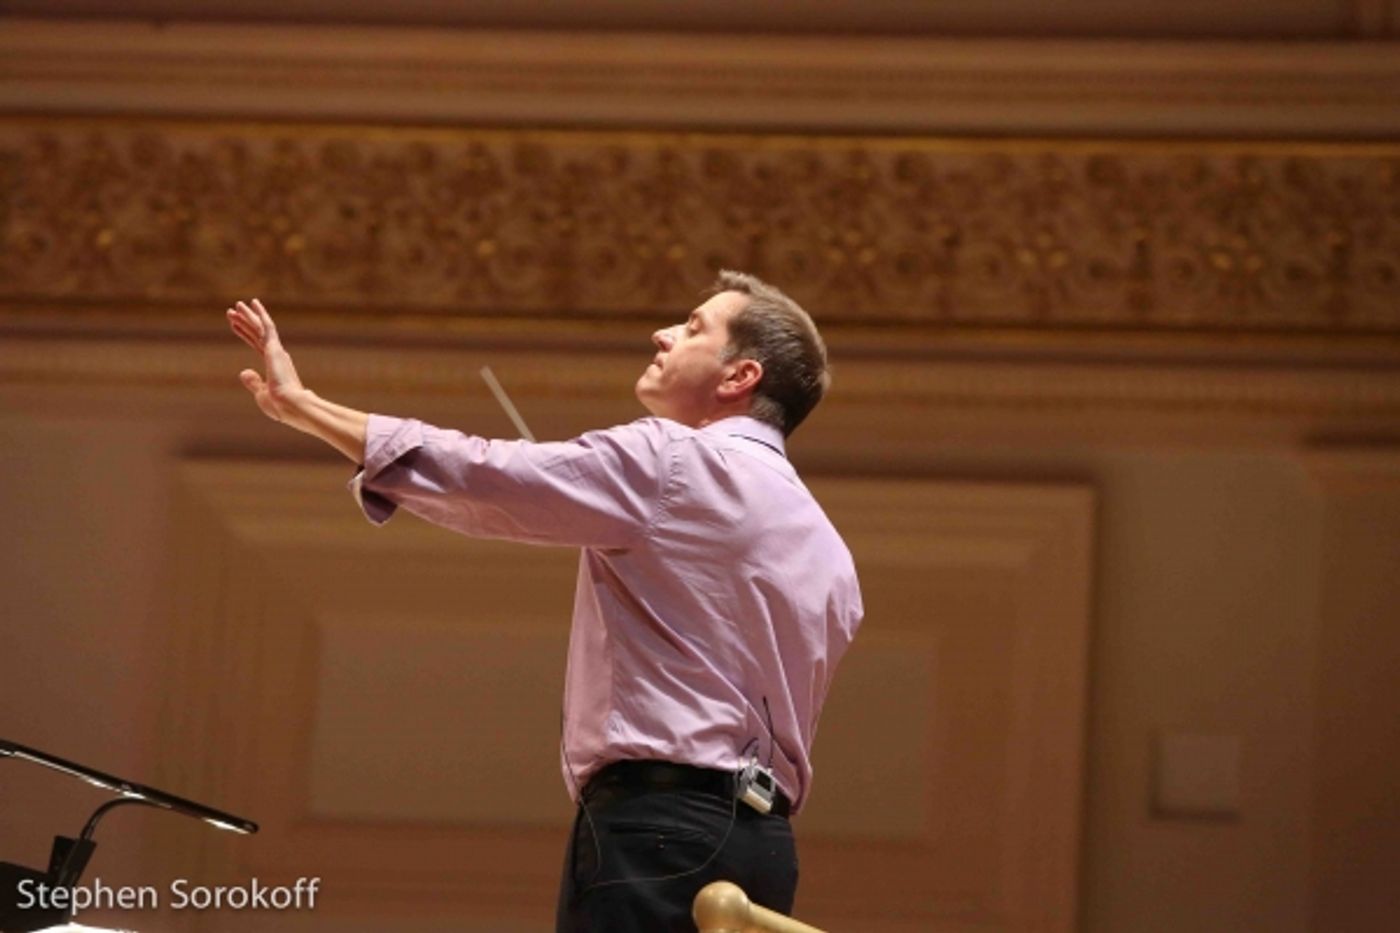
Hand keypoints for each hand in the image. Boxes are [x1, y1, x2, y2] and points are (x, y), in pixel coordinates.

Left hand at [226, 298, 306, 423]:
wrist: (292, 406)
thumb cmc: (280, 406)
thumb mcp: (261, 394)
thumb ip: (253, 382)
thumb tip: (243, 371)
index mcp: (275, 366)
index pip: (257, 345)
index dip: (246, 334)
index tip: (235, 326)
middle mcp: (277, 356)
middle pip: (257, 334)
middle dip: (244, 322)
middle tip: (232, 312)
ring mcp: (276, 351)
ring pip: (260, 328)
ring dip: (248, 316)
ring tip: (236, 305)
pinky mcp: (275, 349)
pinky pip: (266, 327)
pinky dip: (259, 314)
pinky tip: (252, 304)